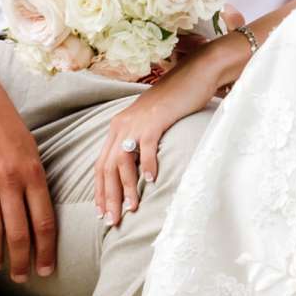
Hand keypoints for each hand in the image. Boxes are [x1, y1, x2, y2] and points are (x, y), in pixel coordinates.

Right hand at [0, 70, 57, 278]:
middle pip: (18, 232)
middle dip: (21, 260)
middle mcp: (9, 179)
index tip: (47, 270)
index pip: (44, 222)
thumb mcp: (30, 149)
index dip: (46, 250)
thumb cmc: (3, 124)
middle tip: (22, 278)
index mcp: (33, 172)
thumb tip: (38, 215)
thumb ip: (34, 181)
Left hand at [93, 42, 229, 226]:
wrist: (194, 75)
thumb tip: (137, 169)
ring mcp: (137, 122)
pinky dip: (147, 165)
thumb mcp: (150, 121)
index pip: (100, 164)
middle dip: (108, 196)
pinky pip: (146, 147)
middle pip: (107, 167)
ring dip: (126, 187)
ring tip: (131, 207)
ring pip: (123, 161)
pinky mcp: (155, 120)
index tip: (103, 213)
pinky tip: (151, 180)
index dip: (100, 190)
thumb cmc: (175, 101)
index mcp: (118, 127)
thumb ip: (140, 141)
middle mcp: (122, 125)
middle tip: (112, 220)